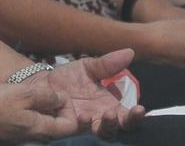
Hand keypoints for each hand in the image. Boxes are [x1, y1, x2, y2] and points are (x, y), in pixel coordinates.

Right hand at [0, 83, 78, 143]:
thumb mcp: (21, 93)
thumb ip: (45, 96)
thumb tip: (61, 98)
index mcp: (39, 129)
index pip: (70, 125)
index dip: (69, 108)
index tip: (57, 94)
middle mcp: (33, 137)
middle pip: (57, 125)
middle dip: (56, 107)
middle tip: (44, 91)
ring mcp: (22, 137)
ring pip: (42, 123)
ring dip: (41, 107)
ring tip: (29, 93)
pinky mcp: (11, 133)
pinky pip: (29, 123)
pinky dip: (29, 111)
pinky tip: (16, 99)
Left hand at [26, 49, 145, 138]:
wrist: (43, 82)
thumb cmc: (69, 77)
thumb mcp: (89, 67)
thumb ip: (108, 63)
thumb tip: (130, 52)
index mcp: (110, 104)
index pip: (128, 114)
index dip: (136, 114)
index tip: (141, 108)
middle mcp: (102, 116)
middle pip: (121, 127)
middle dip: (126, 123)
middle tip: (123, 112)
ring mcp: (88, 123)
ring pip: (104, 132)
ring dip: (108, 125)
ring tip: (108, 114)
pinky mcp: (72, 126)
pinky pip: (81, 129)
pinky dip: (85, 124)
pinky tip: (83, 115)